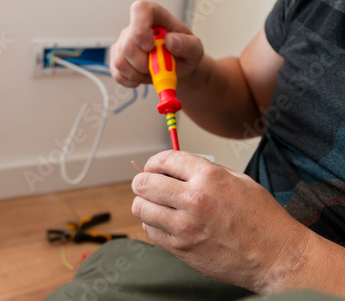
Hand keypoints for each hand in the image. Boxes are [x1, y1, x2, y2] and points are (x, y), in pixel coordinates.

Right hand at [110, 1, 204, 87]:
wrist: (178, 66)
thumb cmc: (185, 52)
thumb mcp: (195, 48)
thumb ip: (187, 44)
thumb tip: (171, 41)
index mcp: (155, 16)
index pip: (140, 10)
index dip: (141, 28)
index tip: (150, 47)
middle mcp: (134, 27)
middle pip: (128, 45)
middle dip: (143, 64)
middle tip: (158, 69)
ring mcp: (123, 42)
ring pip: (120, 61)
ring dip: (138, 74)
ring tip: (152, 73)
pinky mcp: (117, 58)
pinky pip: (117, 73)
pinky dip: (131, 81)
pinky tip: (142, 78)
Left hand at [131, 150, 312, 292]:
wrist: (276, 258)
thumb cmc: (262, 219)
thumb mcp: (239, 180)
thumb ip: (205, 171)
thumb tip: (178, 167)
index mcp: (209, 177)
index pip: (164, 159)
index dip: (154, 162)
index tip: (153, 168)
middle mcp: (193, 199)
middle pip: (143, 183)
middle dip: (142, 181)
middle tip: (148, 185)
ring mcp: (184, 227)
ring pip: (141, 207)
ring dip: (145, 204)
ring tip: (156, 205)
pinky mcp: (180, 248)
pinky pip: (150, 230)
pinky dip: (153, 224)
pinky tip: (165, 222)